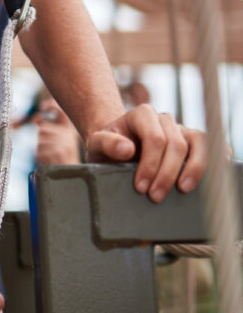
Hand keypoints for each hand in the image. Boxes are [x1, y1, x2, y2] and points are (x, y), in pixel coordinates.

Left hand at [34, 100, 81, 165]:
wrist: (71, 178)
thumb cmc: (62, 160)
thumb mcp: (59, 142)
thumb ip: (48, 129)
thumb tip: (36, 119)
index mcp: (69, 132)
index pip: (61, 112)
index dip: (51, 106)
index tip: (41, 107)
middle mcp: (68, 136)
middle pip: (43, 129)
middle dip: (41, 140)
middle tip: (51, 151)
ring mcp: (64, 144)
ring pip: (39, 141)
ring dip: (40, 151)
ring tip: (52, 158)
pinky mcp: (58, 152)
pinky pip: (39, 152)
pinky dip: (40, 158)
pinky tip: (50, 163)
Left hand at [84, 104, 206, 201]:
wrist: (116, 146)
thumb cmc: (107, 147)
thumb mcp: (97, 144)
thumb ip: (106, 143)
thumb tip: (127, 149)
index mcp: (141, 115)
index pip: (154, 138)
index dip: (151, 164)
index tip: (141, 187)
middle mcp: (164, 119)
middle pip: (176, 144)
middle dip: (167, 173)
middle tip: (155, 197)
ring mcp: (181, 129)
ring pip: (198, 143)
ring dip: (194, 169)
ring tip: (184, 190)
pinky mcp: (193, 141)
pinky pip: (211, 144)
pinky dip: (216, 156)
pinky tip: (213, 175)